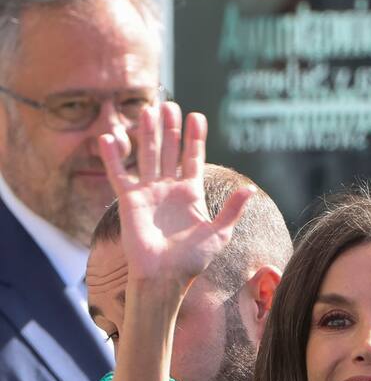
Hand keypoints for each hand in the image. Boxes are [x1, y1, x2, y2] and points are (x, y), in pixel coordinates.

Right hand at [98, 102, 251, 296]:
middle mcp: (169, 190)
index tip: (197, 116)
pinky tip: (110, 137)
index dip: (195, 138)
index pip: (192, 159)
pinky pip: (119, 174)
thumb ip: (232, 210)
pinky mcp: (129, 201)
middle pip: (169, 151)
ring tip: (149, 110)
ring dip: (148, 133)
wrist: (165, 276)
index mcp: (191, 195)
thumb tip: (251, 190)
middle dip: (170, 128)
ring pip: (148, 156)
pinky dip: (113, 157)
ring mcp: (148, 193)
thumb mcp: (219, 234)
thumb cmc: (193, 260)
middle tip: (170, 104)